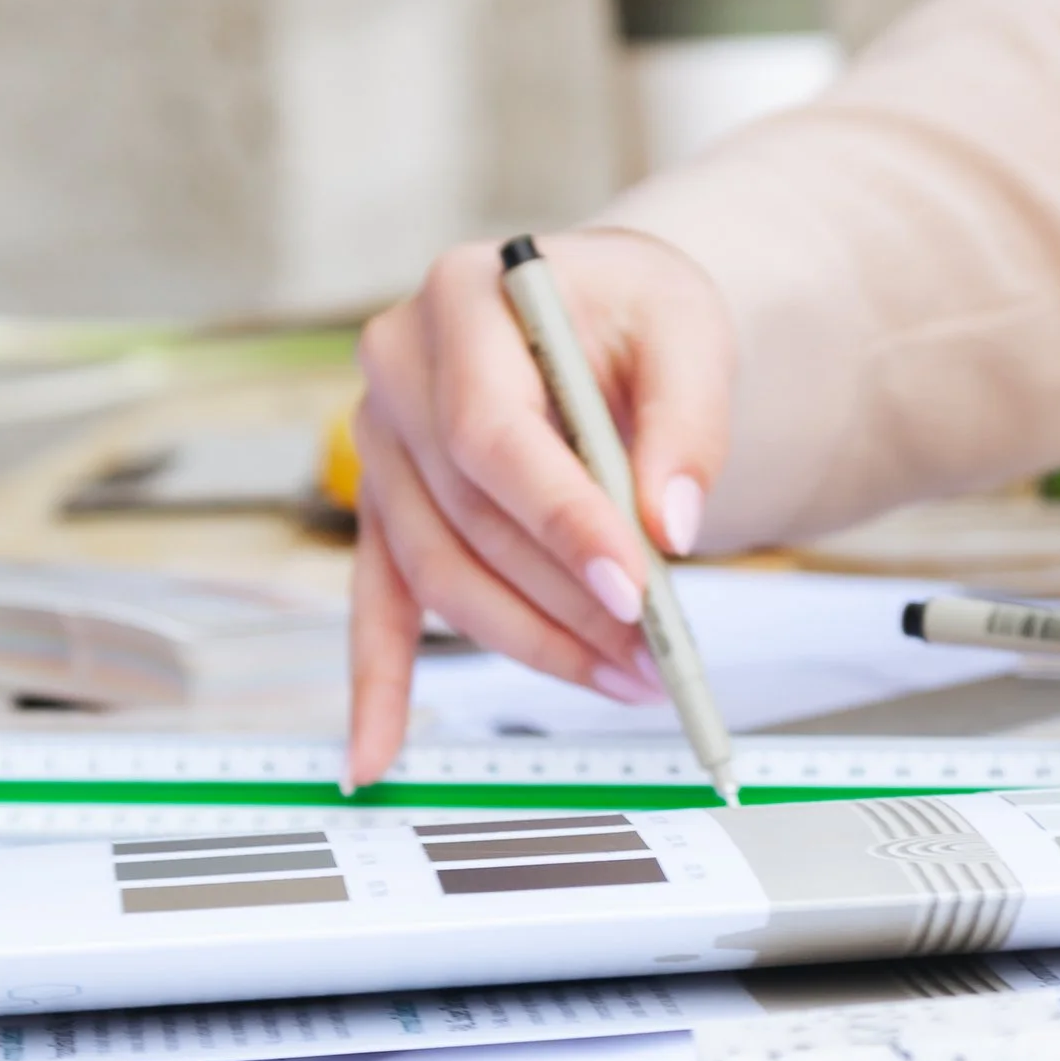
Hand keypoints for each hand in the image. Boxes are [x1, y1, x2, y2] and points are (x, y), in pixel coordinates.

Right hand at [346, 229, 734, 788]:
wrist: (597, 306)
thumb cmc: (636, 312)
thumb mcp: (687, 331)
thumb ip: (688, 420)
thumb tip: (668, 528)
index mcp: (463, 299)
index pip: (496, 435)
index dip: (565, 524)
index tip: (638, 590)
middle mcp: (399, 368)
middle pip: (472, 518)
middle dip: (571, 600)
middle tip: (659, 653)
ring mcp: (381, 444)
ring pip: (442, 575)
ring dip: (535, 642)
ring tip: (629, 678)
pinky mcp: (386, 508)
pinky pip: (375, 606)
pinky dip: (377, 687)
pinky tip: (371, 761)